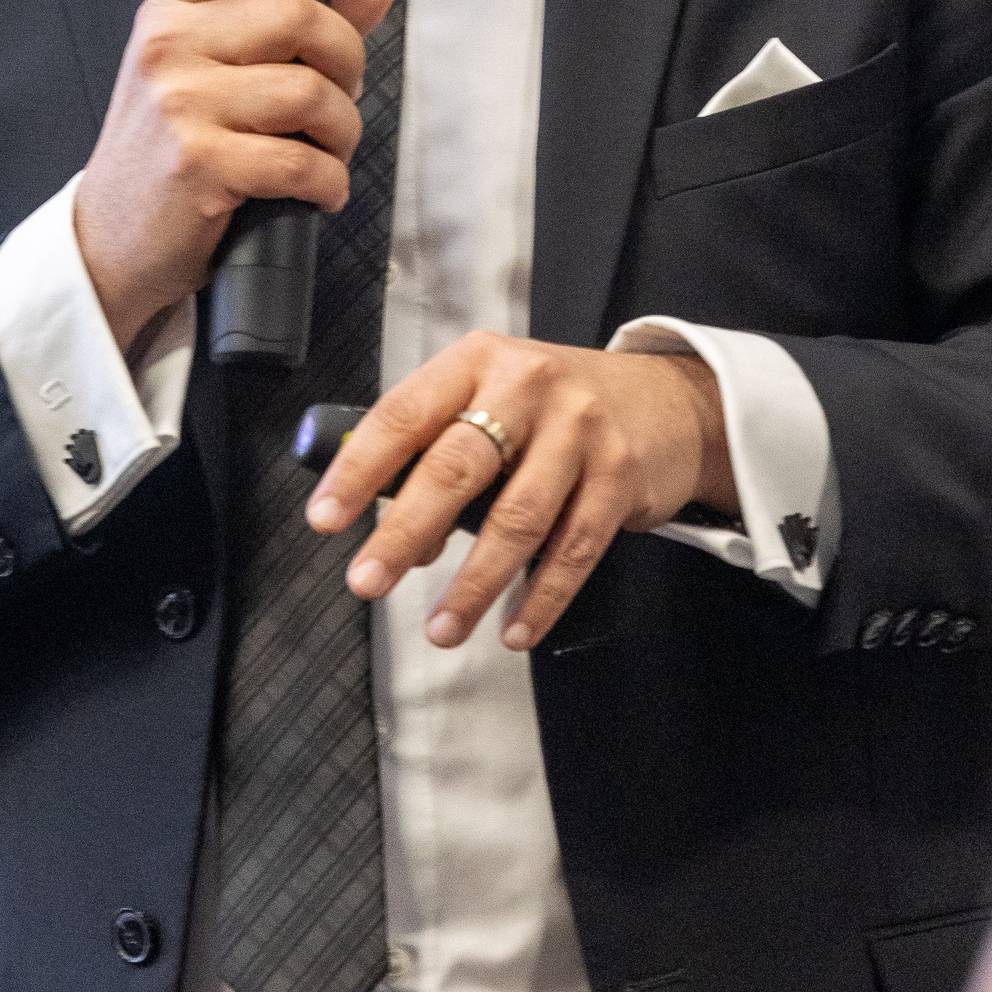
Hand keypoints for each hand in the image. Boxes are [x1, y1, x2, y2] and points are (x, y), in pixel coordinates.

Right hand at [74, 0, 392, 349]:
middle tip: (338, 96)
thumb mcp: (213, 73)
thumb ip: (299, 24)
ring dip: (343, 130)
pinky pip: (302, 161)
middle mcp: (168, 47)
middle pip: (299, 15)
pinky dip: (329, 182)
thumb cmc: (169, 152)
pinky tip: (317, 191)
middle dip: (347, 61)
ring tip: (328, 151)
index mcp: (169, 12)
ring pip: (312, 91)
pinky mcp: (198, 165)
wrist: (108, 240)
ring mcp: (180, 104)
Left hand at [305, 332, 737, 650]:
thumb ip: (440, 447)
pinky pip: (573, 549)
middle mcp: (528, 387)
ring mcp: (579, 431)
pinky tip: (514, 629)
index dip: (360, 470)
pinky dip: (540, 598)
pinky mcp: (620, 477)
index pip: (405, 414)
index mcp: (477, 362)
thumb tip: (389, 529)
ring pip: (517, 519)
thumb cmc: (555, 407)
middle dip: (404, 532)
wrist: (667, 402)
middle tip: (368, 582)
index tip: (325, 518)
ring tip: (441, 628)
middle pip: (457, 467)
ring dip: (473, 584)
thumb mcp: (492, 395)